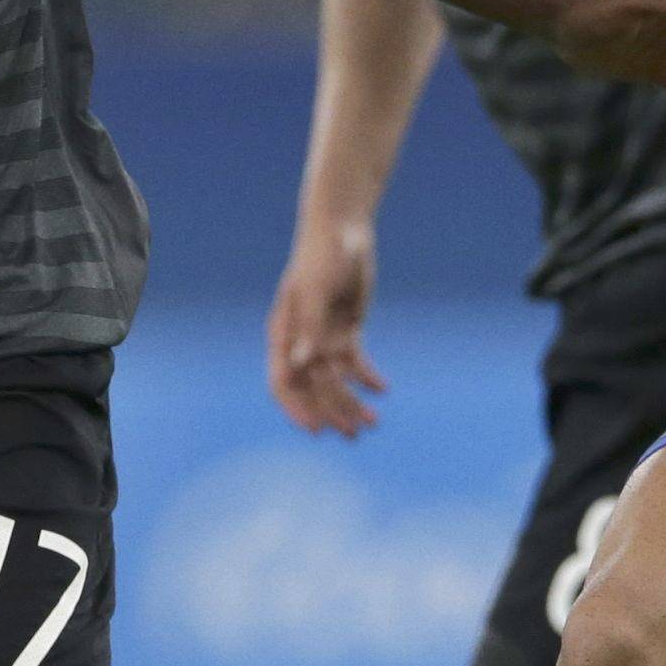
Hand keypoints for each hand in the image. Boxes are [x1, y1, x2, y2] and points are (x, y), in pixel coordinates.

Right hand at [266, 220, 385, 436]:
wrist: (343, 230)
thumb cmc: (324, 254)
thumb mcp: (317, 290)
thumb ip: (309, 327)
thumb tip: (301, 363)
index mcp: (284, 333)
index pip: (284, 382)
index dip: (297, 409)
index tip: (317, 431)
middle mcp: (300, 341)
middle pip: (313, 388)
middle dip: (332, 413)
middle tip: (354, 435)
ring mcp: (322, 338)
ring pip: (335, 382)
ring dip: (351, 403)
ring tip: (372, 423)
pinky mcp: (344, 331)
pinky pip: (353, 364)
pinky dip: (366, 378)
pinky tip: (382, 390)